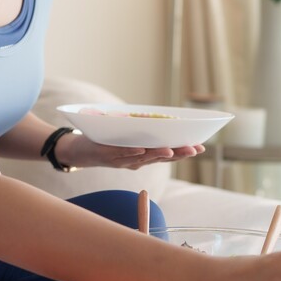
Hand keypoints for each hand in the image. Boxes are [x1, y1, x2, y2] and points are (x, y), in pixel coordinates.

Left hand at [58, 132, 203, 170]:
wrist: (80, 151)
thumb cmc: (107, 142)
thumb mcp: (128, 136)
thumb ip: (143, 131)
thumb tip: (159, 119)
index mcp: (143, 156)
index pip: (168, 154)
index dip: (183, 152)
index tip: (200, 146)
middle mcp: (136, 161)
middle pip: (160, 157)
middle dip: (178, 154)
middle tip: (194, 149)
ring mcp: (122, 160)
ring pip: (143, 158)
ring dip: (157, 154)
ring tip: (172, 150)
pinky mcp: (107, 156)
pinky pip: (121, 154)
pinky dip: (131, 152)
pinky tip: (141, 149)